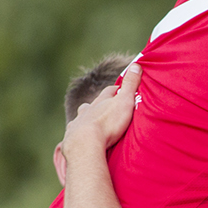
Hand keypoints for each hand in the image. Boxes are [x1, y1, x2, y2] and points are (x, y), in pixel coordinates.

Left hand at [56, 62, 141, 184]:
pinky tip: (78, 139)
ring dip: (85, 119)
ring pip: (81, 118)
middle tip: (104, 108)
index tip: (121, 90)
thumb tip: (136, 64)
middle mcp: (87, 111)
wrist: (85, 143)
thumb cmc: (108, 123)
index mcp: (100, 101)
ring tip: (90, 124)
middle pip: (91, 104)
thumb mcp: (124, 101)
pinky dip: (77, 135)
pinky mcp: (71, 139)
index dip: (115, 91)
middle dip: (97, 105)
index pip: (109, 92)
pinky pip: (73, 135)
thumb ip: (130, 85)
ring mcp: (77, 124)